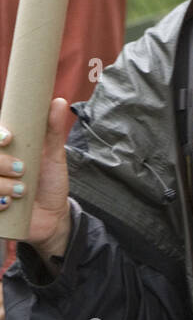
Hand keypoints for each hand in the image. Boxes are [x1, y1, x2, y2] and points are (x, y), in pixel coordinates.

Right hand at [0, 98, 71, 258]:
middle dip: (1, 163)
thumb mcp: (54, 156)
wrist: (54, 217)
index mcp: (5, 152)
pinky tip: (9, 205)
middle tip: (22, 169)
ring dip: (1, 185)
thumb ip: (53, 131)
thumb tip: (59, 101)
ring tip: (22, 190)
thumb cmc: (51, 182)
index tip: (9, 138)